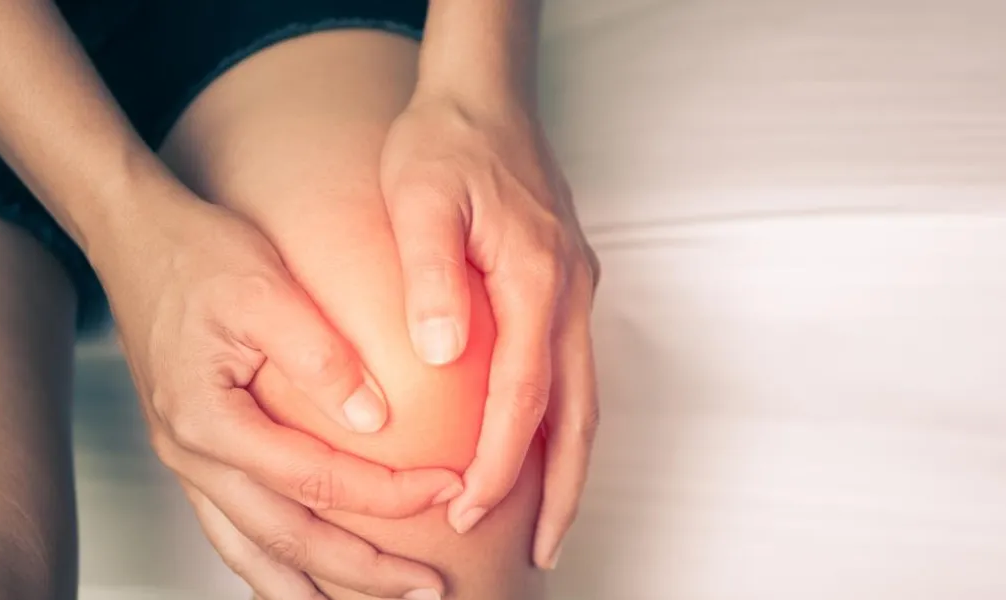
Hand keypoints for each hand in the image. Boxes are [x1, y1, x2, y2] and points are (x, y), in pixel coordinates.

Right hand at [91, 175, 459, 597]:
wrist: (131, 238)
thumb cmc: (195, 253)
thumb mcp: (264, 286)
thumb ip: (319, 356)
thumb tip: (377, 420)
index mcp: (208, 419)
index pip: (315, 480)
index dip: (387, 495)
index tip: (446, 489)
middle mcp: (191, 454)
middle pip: (284, 541)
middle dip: (361, 573)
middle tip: (429, 588)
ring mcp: (187, 460)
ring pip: (251, 551)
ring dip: (315, 585)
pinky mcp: (195, 451)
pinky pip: (234, 529)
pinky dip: (274, 563)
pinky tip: (307, 576)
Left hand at [380, 92, 600, 568]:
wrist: (483, 95)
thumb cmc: (446, 141)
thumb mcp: (421, 197)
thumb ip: (432, 275)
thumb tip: (444, 354)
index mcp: (536, 276)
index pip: (524, 394)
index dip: (499, 460)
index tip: (470, 508)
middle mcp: (568, 290)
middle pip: (578, 412)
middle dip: (562, 488)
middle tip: (546, 550)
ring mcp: (573, 288)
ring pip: (584, 395)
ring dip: (569, 461)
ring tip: (552, 519)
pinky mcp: (563, 283)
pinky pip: (571, 367)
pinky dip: (560, 418)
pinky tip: (536, 442)